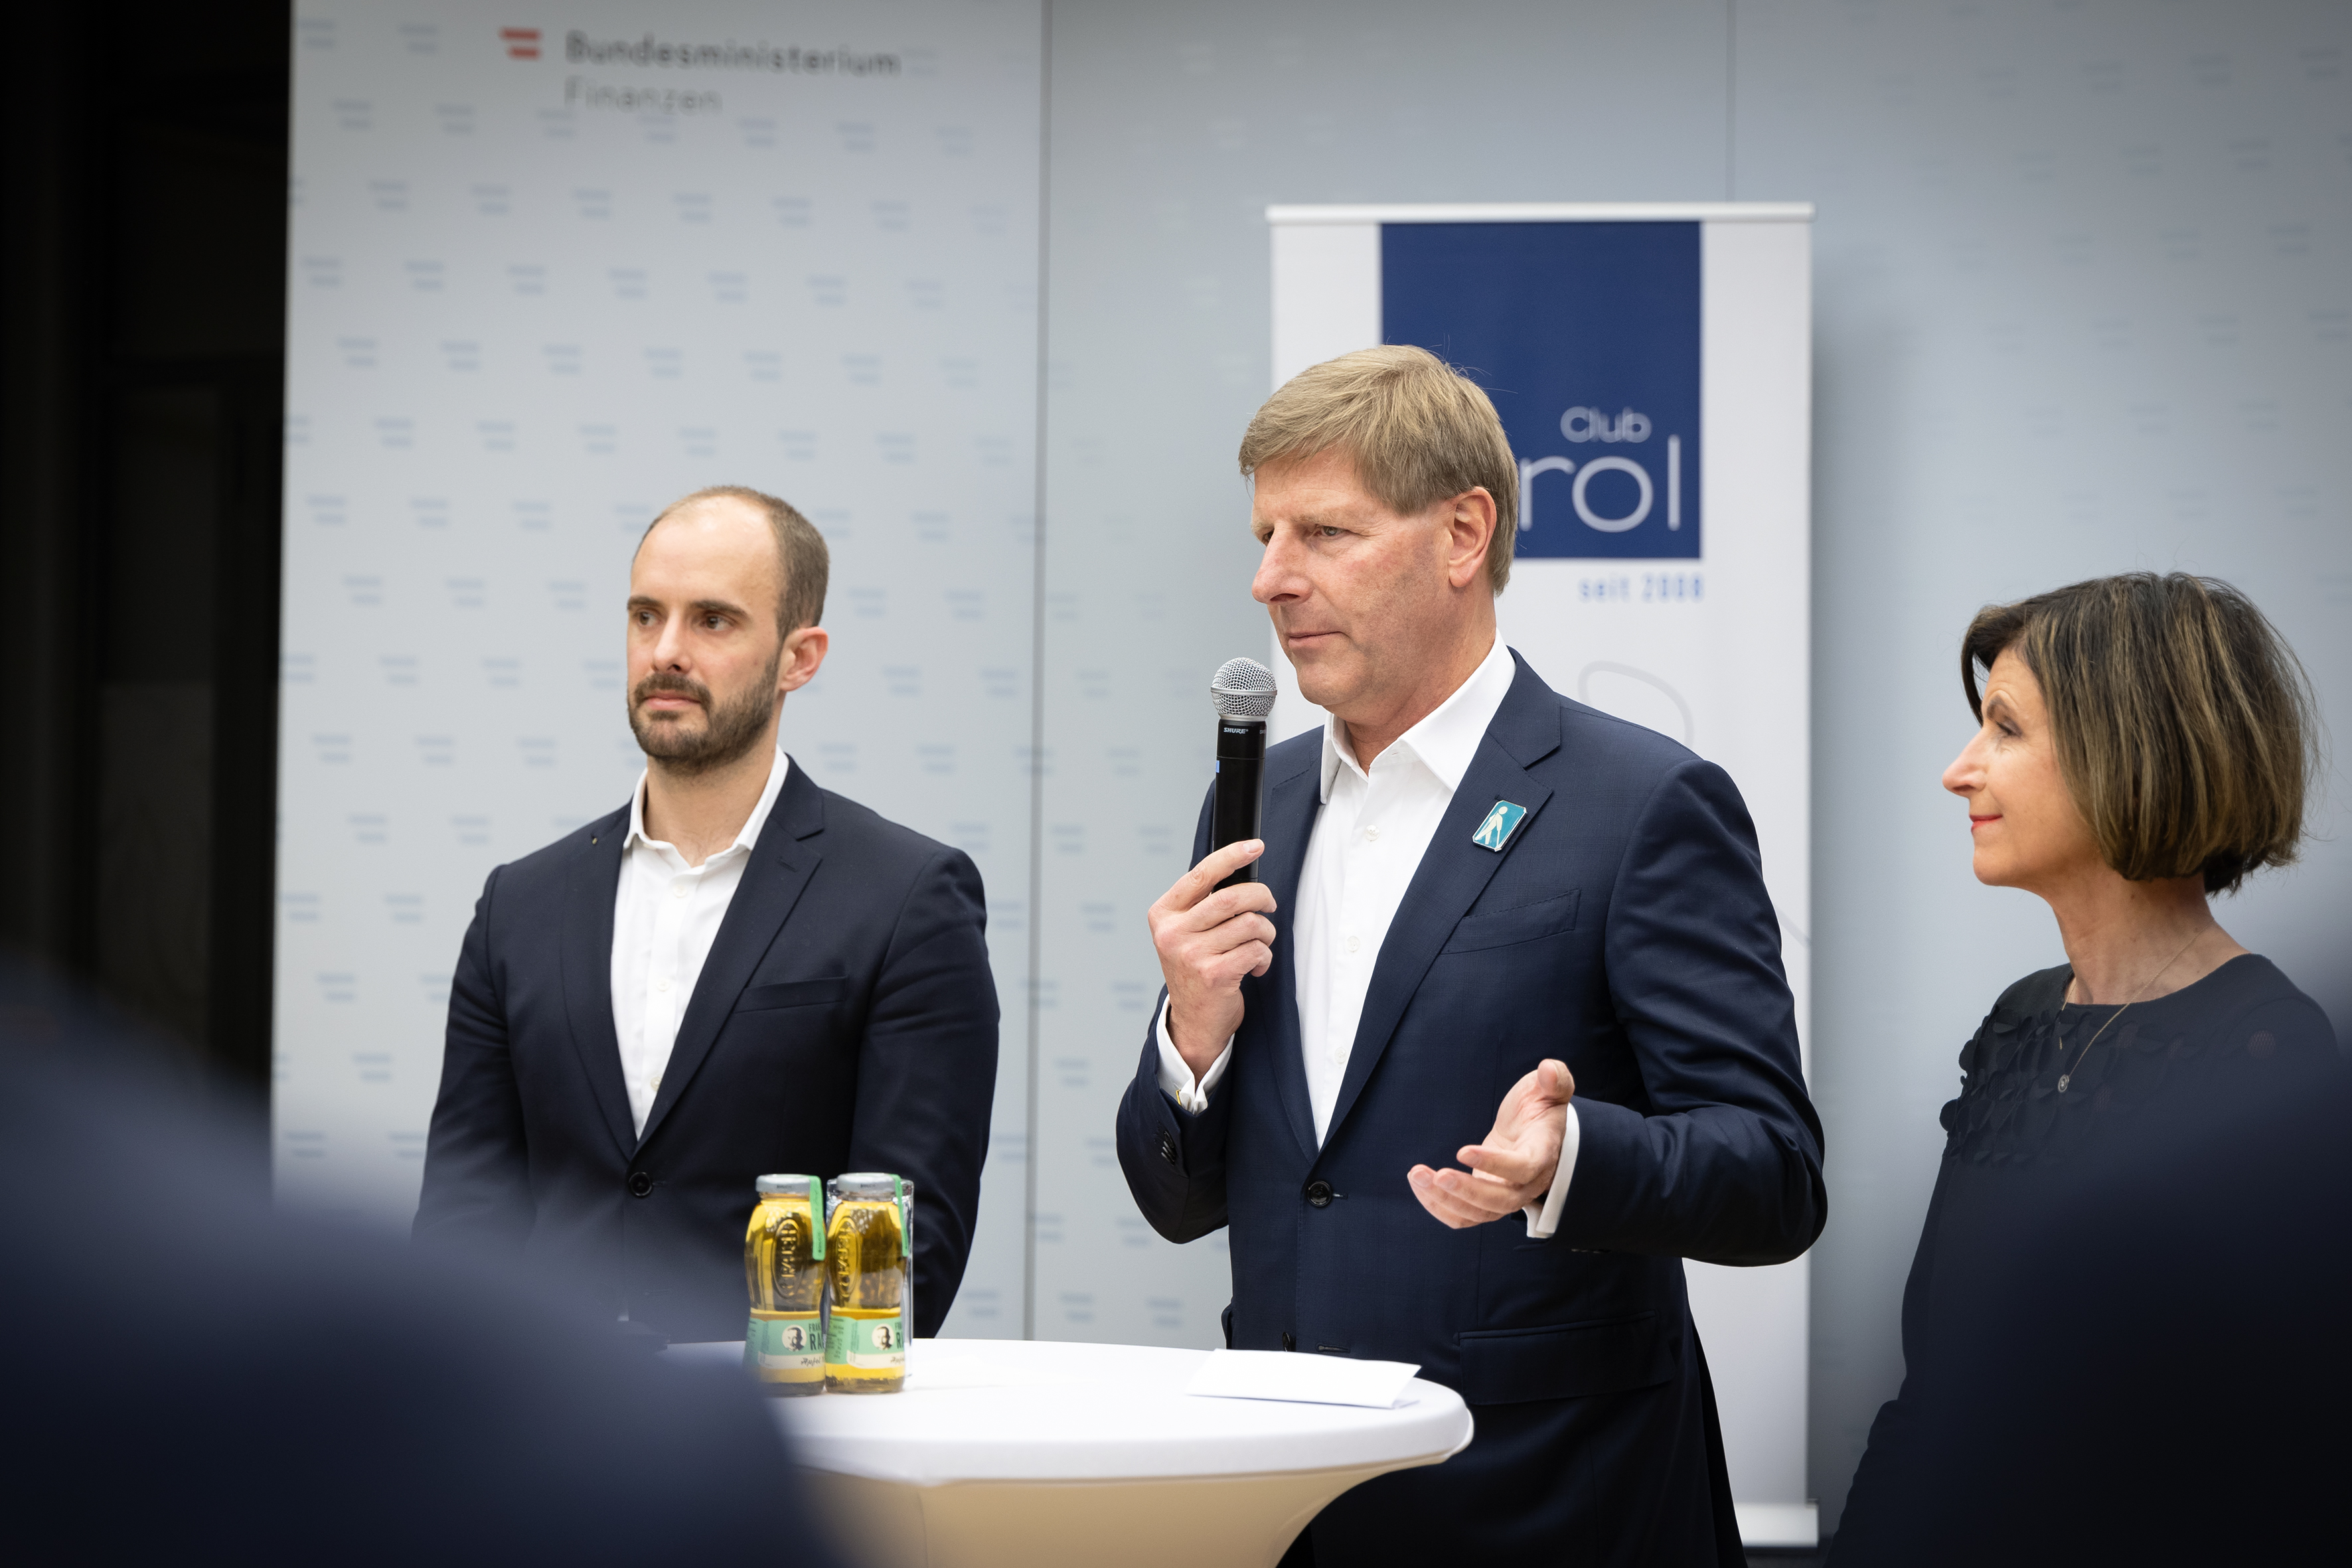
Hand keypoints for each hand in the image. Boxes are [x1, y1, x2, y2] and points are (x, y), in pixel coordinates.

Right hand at [1147, 840, 1276, 1079]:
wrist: (1195, 1021)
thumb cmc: (1197, 968)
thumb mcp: (1188, 932)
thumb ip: (1204, 904)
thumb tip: (1243, 869)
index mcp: (1163, 914)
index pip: (1200, 874)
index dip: (1231, 856)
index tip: (1255, 845)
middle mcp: (1172, 933)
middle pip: (1231, 897)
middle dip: (1261, 898)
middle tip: (1270, 906)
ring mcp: (1190, 955)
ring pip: (1249, 924)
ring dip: (1265, 933)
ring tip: (1260, 944)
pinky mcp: (1213, 975)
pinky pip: (1256, 950)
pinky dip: (1264, 957)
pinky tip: (1255, 967)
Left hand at [1407, 1059, 1574, 1228]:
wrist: (1533, 1131)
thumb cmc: (1540, 1108)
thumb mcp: (1551, 1087)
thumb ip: (1555, 1078)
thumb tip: (1548, 1070)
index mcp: (1542, 1154)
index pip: (1522, 1168)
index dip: (1494, 1164)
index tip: (1462, 1151)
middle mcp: (1527, 1184)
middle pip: (1500, 1202)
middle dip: (1465, 1191)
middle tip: (1433, 1174)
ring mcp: (1506, 1196)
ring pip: (1479, 1213)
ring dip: (1445, 1200)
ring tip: (1417, 1175)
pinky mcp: (1486, 1200)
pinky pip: (1465, 1216)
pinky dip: (1441, 1206)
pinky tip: (1420, 1185)